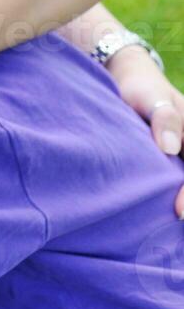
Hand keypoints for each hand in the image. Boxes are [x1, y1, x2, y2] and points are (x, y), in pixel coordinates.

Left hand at [105, 45, 183, 216]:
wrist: (130, 81)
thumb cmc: (143, 89)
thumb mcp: (154, 97)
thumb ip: (165, 119)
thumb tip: (170, 148)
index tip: (179, 211)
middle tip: (175, 220)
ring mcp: (183, 154)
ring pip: (180, 179)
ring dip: (179, 197)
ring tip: (171, 228)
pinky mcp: (170, 160)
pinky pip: (173, 178)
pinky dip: (172, 194)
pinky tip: (165, 214)